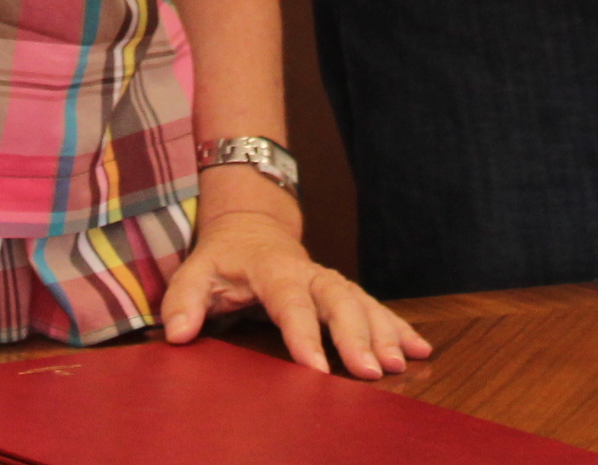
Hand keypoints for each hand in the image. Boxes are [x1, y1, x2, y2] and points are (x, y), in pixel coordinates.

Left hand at [156, 197, 430, 376]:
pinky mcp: (344, 291)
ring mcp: (330, 280)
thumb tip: (176, 333)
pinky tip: (421, 349)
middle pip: (339, 299)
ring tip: (403, 363)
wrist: (252, 226)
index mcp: (273, 270)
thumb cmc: (223, 258)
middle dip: (357, 335)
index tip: (316, 368)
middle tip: (373, 370)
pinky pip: (375, 308)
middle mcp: (310, 273)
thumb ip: (183, 300)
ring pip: (363, 302)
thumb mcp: (195, 271)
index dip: (303, 334)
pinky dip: (399, 327)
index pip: (290, 302)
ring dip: (384, 332)